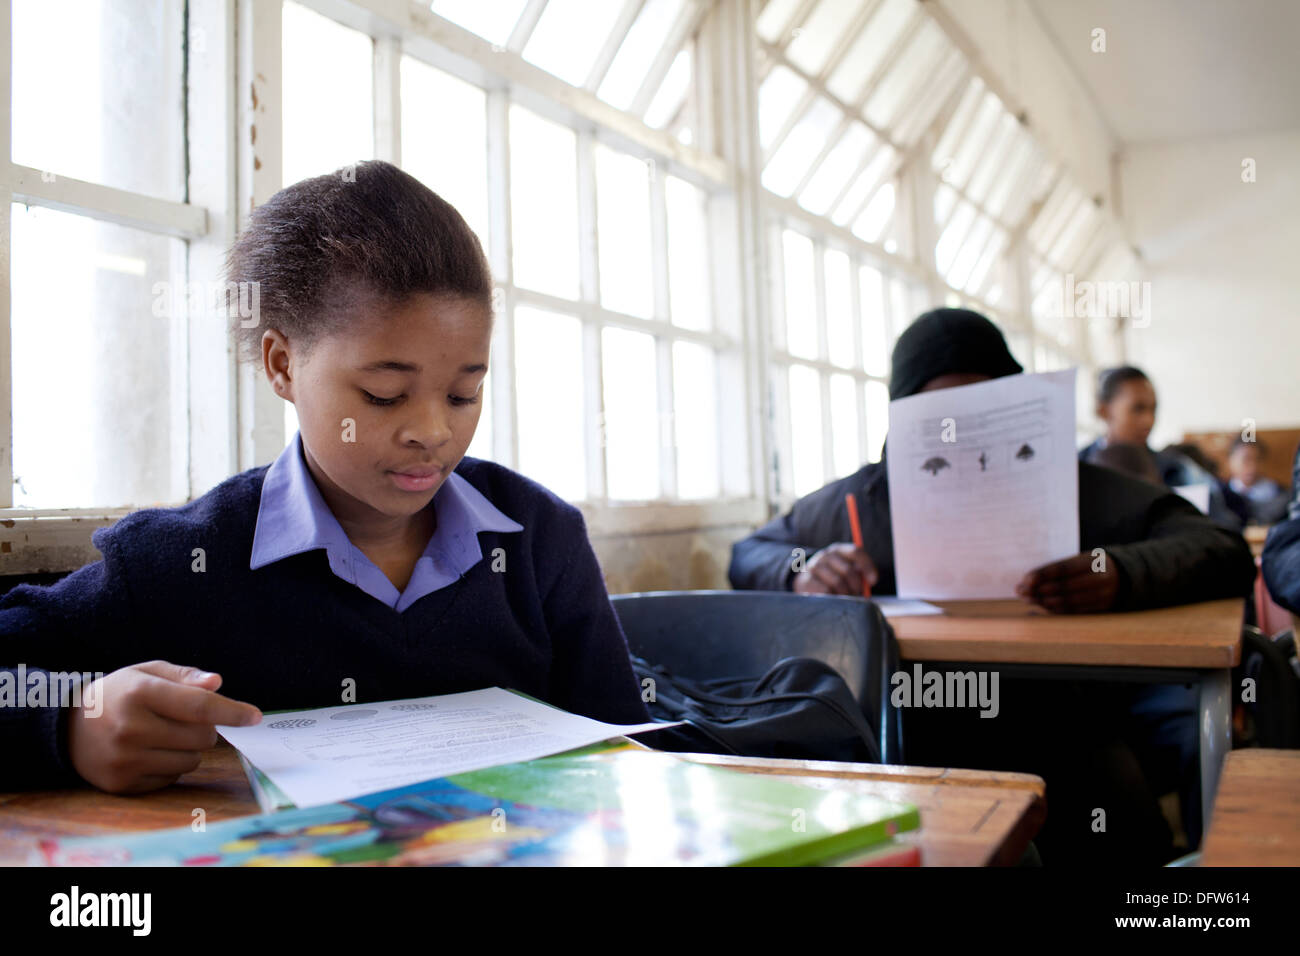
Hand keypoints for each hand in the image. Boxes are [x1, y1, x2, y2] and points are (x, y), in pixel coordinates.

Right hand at [67, 661, 261, 793]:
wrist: (68, 728)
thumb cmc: (120, 694)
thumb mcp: (147, 673)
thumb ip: (185, 676)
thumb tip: (217, 684)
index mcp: (140, 694)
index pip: (198, 706)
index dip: (231, 711)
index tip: (255, 716)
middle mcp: (131, 728)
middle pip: (202, 737)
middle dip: (205, 728)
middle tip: (183, 719)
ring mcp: (125, 759)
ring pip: (191, 760)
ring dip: (188, 748)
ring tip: (162, 735)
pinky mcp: (122, 783)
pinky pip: (172, 778)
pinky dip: (170, 766)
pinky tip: (149, 752)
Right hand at [793, 543, 878, 595]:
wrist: (806, 584)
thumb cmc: (833, 579)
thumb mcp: (846, 572)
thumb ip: (858, 574)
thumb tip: (869, 582)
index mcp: (838, 549)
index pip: (856, 552)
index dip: (867, 566)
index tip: (873, 581)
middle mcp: (825, 555)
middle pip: (848, 570)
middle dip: (856, 586)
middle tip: (856, 595)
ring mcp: (814, 566)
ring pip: (838, 582)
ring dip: (845, 594)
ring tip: (844, 599)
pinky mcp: (806, 580)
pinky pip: (826, 591)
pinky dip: (832, 598)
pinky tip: (831, 599)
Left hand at [1015, 552, 1119, 613]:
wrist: (1123, 575)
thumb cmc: (1090, 566)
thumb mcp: (1080, 560)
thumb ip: (1059, 568)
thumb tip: (1029, 580)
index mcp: (1092, 561)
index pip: (1064, 568)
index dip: (1043, 574)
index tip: (1025, 580)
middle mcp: (1099, 578)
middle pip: (1065, 586)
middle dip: (1039, 590)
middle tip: (1021, 591)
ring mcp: (1102, 594)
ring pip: (1069, 601)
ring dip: (1044, 602)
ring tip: (1028, 599)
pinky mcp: (1101, 607)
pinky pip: (1075, 610)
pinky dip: (1056, 609)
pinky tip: (1042, 606)